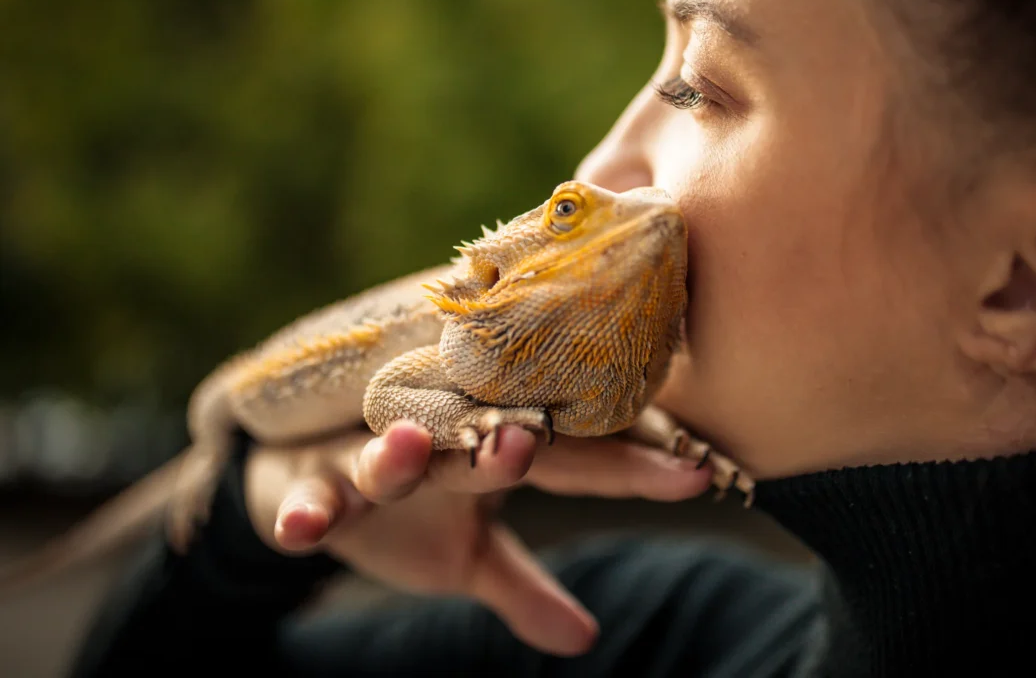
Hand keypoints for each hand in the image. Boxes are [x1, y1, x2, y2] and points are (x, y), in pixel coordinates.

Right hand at [243, 421, 715, 655]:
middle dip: (508, 442)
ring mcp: (367, 458)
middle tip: (535, 437)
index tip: (697, 474)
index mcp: (487, 455)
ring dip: (396, 455)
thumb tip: (585, 638)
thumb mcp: (464, 556)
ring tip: (409, 447)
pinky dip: (303, 510)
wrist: (299, 482)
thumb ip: (522, 587)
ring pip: (384, 455)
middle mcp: (436, 444)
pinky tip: (300, 529)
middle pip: (478, 440)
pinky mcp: (310, 483)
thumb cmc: (401, 512)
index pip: (568, 458)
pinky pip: (307, 497)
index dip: (627, 468)